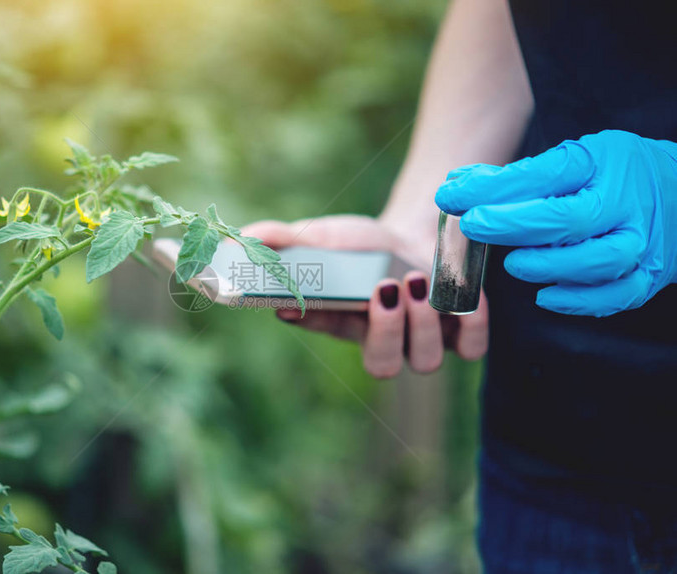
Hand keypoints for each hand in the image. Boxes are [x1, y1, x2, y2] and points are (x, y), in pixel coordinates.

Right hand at [240, 215, 488, 378]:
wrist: (419, 233)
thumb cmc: (367, 244)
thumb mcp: (326, 236)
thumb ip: (285, 240)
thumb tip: (241, 238)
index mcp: (344, 322)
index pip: (319, 327)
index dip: (306, 321)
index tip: (290, 301)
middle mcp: (384, 339)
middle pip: (383, 366)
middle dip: (385, 333)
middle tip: (383, 292)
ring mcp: (425, 339)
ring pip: (426, 361)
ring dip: (424, 324)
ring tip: (417, 281)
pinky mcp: (464, 332)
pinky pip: (472, 348)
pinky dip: (471, 324)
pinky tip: (459, 294)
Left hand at [435, 130, 676, 316]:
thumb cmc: (611, 175)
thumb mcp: (571, 159)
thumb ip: (517, 177)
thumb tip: (457, 185)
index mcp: (601, 163)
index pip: (542, 175)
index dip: (492, 187)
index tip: (450, 193)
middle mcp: (625, 202)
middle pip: (568, 219)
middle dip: (512, 224)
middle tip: (472, 225)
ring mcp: (640, 241)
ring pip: (597, 261)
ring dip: (547, 265)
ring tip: (512, 264)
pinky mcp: (648, 276)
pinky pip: (617, 296)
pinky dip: (578, 300)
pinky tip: (545, 295)